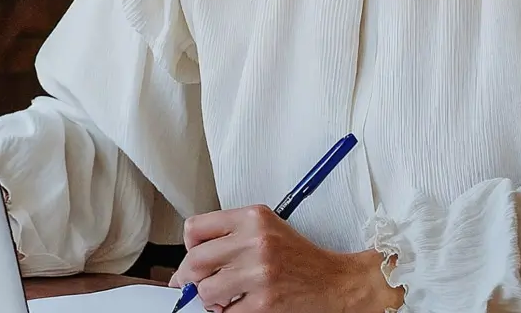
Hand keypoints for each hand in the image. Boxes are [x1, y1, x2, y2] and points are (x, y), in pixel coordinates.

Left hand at [168, 205, 402, 312]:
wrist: (333, 281)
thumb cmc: (297, 255)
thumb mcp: (264, 227)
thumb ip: (231, 233)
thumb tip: (193, 256)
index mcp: (251, 217)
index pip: (196, 228)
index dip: (187, 247)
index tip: (191, 257)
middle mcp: (254, 241)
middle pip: (195, 260)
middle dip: (189, 277)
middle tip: (191, 285)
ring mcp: (258, 273)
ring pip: (206, 291)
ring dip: (208, 299)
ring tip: (220, 297)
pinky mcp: (264, 303)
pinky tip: (238, 305)